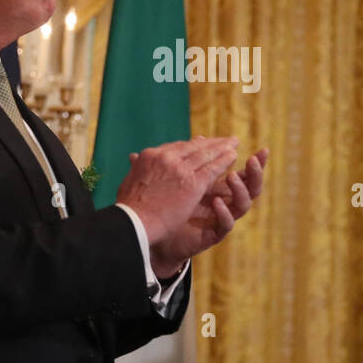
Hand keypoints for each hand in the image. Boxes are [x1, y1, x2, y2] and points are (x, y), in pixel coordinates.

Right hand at [115, 137, 239, 251]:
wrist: (134, 222)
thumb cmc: (129, 207)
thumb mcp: (128, 180)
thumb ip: (136, 167)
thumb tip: (134, 158)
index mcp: (151, 156)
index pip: (176, 147)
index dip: (192, 145)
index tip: (202, 143)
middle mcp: (166, 158)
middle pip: (193, 147)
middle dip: (210, 143)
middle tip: (224, 140)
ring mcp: (180, 169)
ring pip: (206, 154)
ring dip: (222, 148)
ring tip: (233, 144)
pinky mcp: (193, 183)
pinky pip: (213, 168)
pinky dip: (225, 161)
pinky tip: (234, 158)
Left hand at [142, 141, 268, 274]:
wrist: (154, 234)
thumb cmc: (164, 207)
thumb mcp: (174, 181)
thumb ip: (179, 164)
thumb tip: (184, 141)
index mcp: (218, 187)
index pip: (243, 172)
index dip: (255, 162)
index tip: (263, 149)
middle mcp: (224, 201)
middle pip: (250, 186)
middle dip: (255, 172)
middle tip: (254, 159)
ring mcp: (220, 218)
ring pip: (243, 204)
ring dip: (240, 189)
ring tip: (231, 176)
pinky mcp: (213, 234)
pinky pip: (226, 224)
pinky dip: (223, 212)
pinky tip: (216, 202)